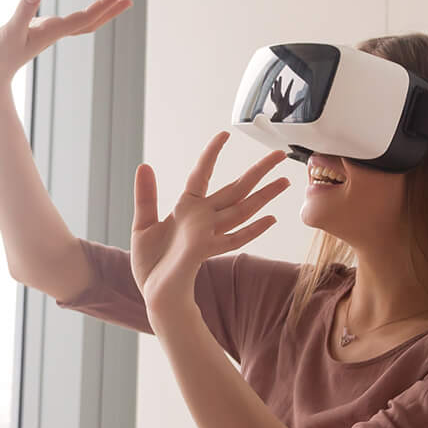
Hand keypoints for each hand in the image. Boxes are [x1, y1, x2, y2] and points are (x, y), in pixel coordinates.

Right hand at [0, 0, 130, 91]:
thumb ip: (23, 12)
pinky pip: (69, 23)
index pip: (85, 19)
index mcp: (52, 32)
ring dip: (99, 12)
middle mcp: (55, 33)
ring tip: (114, 1)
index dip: (104, 7)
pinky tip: (85, 12)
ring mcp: (49, 33)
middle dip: (109, 10)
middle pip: (89, 22)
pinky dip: (82, 15)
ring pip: (81, 23)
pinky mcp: (40, 32)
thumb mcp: (10, 31)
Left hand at [130, 132, 290, 305]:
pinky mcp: (206, 251)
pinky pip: (234, 239)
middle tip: (279, 155)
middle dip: (257, 172)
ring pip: (241, 210)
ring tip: (284, 181)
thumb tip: (144, 165)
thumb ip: (146, 196)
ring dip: (263, 196)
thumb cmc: (151, 262)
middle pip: (235, 189)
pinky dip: (252, 229)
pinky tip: (270, 219)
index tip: (223, 134)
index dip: (211, 155)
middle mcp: (203, 218)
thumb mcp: (142, 224)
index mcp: (187, 208)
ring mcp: (207, 234)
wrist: (153, 293)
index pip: (201, 174)